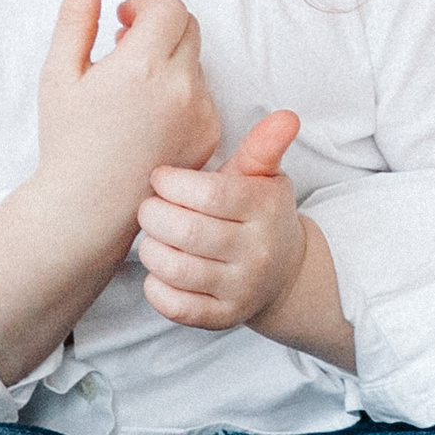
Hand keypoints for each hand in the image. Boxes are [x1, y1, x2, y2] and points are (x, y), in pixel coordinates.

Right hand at [32, 0, 220, 222]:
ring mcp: (201, 113)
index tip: (123, 23)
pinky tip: (148, 119)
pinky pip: (203, 94)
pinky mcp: (210, 135)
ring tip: (132, 92)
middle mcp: (180, 87)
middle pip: (189, 27)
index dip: (144, 6)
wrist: (86, 207)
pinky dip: (181, 92)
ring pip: (195, 60)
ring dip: (170, 60)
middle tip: (125, 51)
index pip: (169, 7)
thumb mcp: (60, 74)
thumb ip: (76, 17)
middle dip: (160, 27)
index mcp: (142, 66)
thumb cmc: (67, 140)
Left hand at [137, 109, 305, 332]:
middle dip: (154, 215)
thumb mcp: (264, 177)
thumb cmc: (259, 214)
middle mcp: (257, 252)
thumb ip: (265, 146)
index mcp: (264, 209)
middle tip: (148, 207)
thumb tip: (287, 116)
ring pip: (177, 270)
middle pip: (188, 232)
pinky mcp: (223, 318)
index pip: (210, 194)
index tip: (161, 178)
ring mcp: (241, 289)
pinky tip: (159, 270)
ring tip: (152, 236)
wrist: (283, 273)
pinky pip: (176, 307)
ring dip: (151, 249)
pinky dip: (156, 287)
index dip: (173, 184)